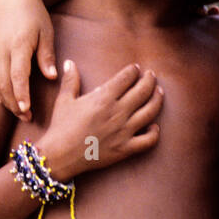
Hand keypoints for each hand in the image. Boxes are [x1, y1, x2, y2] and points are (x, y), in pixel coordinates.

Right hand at [0, 0, 56, 121]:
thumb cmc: (34, 13)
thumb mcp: (46, 31)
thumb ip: (47, 55)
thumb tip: (51, 77)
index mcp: (18, 44)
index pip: (17, 75)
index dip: (21, 94)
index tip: (27, 109)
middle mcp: (1, 49)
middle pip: (4, 84)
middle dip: (15, 104)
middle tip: (27, 118)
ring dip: (5, 100)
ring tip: (19, 113)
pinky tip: (4, 100)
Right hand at [36, 60, 162, 178]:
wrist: (60, 156)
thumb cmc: (61, 127)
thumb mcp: (64, 100)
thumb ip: (70, 80)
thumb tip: (69, 62)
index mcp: (103, 98)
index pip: (126, 78)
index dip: (133, 71)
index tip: (136, 68)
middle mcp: (117, 113)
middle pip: (142, 91)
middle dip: (149, 80)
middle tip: (151, 75)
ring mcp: (123, 131)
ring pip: (150, 112)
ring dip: (157, 99)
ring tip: (159, 92)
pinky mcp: (125, 148)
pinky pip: (148, 140)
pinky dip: (155, 132)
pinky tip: (154, 126)